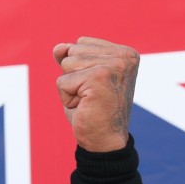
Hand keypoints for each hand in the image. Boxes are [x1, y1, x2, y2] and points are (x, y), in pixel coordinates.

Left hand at [53, 37, 138, 151]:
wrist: (104, 140)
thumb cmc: (92, 109)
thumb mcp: (79, 78)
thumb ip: (70, 57)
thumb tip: (59, 46)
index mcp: (125, 53)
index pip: (81, 43)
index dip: (78, 68)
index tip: (95, 86)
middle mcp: (124, 57)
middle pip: (72, 52)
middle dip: (72, 76)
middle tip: (91, 95)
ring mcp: (114, 66)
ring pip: (66, 64)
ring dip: (69, 87)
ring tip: (88, 100)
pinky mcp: (99, 78)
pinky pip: (62, 81)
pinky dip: (66, 98)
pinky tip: (85, 106)